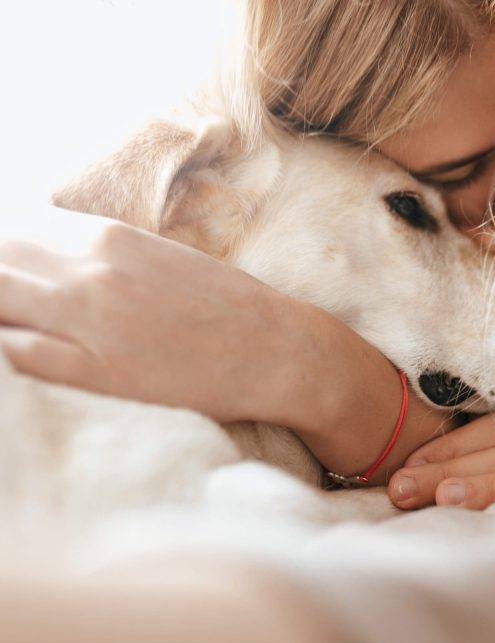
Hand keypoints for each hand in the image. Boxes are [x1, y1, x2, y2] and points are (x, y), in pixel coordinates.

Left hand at [0, 221, 312, 424]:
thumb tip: (59, 261)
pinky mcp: (92, 370)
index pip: (13, 233)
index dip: (6, 262)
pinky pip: (12, 353)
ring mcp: (88, 320)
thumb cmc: (226, 309)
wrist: (279, 350)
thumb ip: (105, 254)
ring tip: (14, 329)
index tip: (14, 285)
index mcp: (107, 237)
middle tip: (12, 311)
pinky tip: (17, 355)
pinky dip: (5, 350)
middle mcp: (89, 270)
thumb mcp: (161, 259)